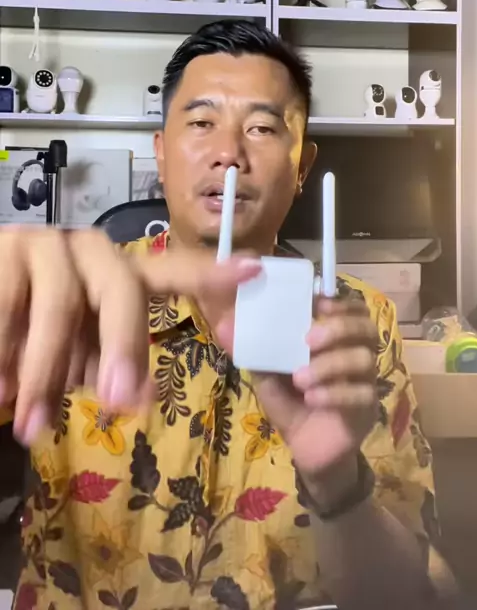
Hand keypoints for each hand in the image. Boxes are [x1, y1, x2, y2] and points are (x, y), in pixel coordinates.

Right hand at [0, 227, 259, 445]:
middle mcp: (89, 250)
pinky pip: (8, 306)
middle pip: (121, 288)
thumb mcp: (76, 350)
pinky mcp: (1, 250)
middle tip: (120, 402)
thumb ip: (108, 365)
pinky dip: (5, 354)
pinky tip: (2, 388)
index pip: (172, 269)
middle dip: (122, 345)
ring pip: (59, 306)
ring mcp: (44, 244)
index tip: (257, 269)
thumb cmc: (32, 327)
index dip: (212, 271)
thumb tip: (136, 399)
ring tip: (30, 425)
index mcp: (117, 273)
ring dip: (44, 373)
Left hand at [217, 296, 377, 494]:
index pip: (354, 309)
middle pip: (365, 328)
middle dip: (338, 328)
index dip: (341, 302)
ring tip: (301, 378)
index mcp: (336, 340)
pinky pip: (361, 394)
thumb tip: (224, 326)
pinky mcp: (366, 409)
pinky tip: (312, 398)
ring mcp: (365, 381)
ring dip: (330, 364)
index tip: (317, 302)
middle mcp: (356, 354)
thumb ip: (255, 350)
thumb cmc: (291, 403)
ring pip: (363, 359)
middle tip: (308, 339)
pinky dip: (335, 393)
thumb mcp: (269, 374)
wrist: (306, 449)